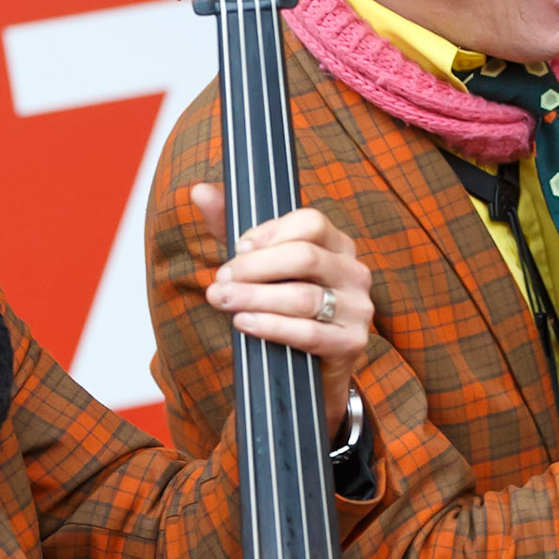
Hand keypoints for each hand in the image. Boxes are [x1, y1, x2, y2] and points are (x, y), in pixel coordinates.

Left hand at [193, 183, 372, 437]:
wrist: (308, 368)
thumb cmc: (283, 306)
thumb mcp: (258, 265)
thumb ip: (231, 227)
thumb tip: (199, 190)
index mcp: (338, 244)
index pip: (310, 222)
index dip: (270, 233)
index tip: (238, 247)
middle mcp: (354, 271)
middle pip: (304, 257)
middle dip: (254, 268)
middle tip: (220, 279)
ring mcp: (358, 308)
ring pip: (302, 296)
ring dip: (254, 298)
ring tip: (222, 300)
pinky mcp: (351, 342)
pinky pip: (309, 333)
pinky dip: (271, 327)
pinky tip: (244, 324)